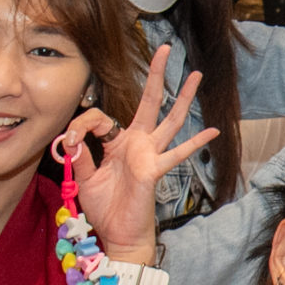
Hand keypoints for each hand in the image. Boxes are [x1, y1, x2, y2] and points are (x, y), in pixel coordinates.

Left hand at [61, 43, 221, 262]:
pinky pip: (176, 154)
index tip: (72, 138)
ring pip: (170, 120)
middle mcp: (139, 144)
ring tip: (196, 75)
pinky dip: (195, 143)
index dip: (83, 124)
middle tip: (166, 49)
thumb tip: (73, 138)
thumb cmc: (106, 209)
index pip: (102, 119)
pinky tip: (212, 131)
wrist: (119, 235)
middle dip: (157, 75)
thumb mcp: (86, 179)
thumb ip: (81, 157)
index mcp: (120, 144)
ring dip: (183, 96)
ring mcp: (150, 155)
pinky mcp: (154, 170)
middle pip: (150, 102)